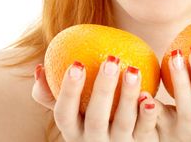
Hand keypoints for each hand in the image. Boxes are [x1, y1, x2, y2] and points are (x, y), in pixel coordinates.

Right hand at [32, 57, 159, 141]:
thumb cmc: (93, 117)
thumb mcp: (73, 113)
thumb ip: (54, 93)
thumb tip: (40, 67)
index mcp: (73, 131)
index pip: (64, 114)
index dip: (69, 91)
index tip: (77, 63)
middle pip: (96, 117)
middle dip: (103, 88)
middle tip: (111, 59)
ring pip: (123, 123)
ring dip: (128, 96)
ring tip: (133, 70)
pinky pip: (146, 130)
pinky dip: (148, 114)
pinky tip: (150, 96)